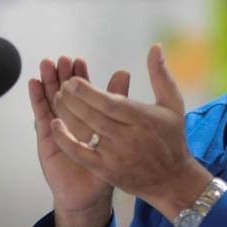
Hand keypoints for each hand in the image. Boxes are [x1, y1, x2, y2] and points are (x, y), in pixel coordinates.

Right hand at [28, 55, 129, 226]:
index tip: (78, 60)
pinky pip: (41, 114)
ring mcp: (57, 125)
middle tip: (62, 59)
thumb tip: (124, 72)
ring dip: (48, 81)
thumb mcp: (115, 132)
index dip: (80, 76)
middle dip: (63, 74)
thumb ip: (117, 102)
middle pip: (64, 91)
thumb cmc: (105, 163)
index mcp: (89, 116)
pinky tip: (34, 84)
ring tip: (47, 64)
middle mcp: (72, 118)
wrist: (89, 193)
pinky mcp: (47, 136)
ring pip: (51, 98)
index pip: (84, 91)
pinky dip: (37, 99)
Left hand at [50, 44, 211, 221]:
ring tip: (56, 98)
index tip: (73, 80)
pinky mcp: (106, 171)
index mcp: (142, 120)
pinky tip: (54, 125)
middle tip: (61, 85)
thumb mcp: (172, 104)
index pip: (111, 104)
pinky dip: (65, 140)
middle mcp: (128, 139)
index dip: (89, 92)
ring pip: (85, 133)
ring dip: (67, 114)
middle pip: (93, 117)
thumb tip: (155, 47)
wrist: (171, 180)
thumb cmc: (171, 137)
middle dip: (73, 100)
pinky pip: (81, 154)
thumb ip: (161, 74)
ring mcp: (116, 156)